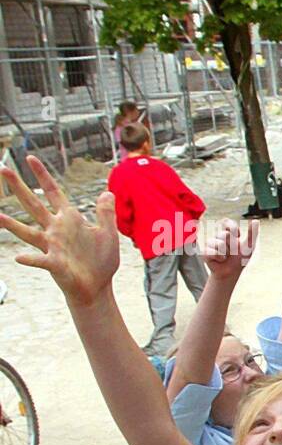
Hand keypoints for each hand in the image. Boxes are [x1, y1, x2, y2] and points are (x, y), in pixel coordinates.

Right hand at [2, 155, 118, 307]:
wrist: (98, 286)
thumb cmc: (101, 261)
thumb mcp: (108, 233)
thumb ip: (106, 213)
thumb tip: (107, 191)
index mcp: (69, 219)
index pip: (53, 192)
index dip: (42, 176)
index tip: (30, 158)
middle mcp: (56, 229)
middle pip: (33, 205)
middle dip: (19, 188)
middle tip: (2, 169)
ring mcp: (52, 246)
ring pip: (28, 231)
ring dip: (12, 224)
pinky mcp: (54, 263)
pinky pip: (40, 260)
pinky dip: (30, 259)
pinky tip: (18, 257)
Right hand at [200, 218, 258, 280]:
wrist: (231, 273)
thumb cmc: (240, 259)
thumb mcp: (249, 247)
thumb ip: (252, 234)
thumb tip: (256, 220)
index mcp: (229, 233)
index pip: (227, 222)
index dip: (232, 227)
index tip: (238, 236)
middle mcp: (218, 236)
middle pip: (225, 234)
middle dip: (232, 245)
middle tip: (232, 252)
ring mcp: (211, 244)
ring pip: (219, 243)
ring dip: (226, 253)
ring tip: (226, 257)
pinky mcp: (205, 253)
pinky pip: (213, 252)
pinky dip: (220, 258)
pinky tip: (220, 260)